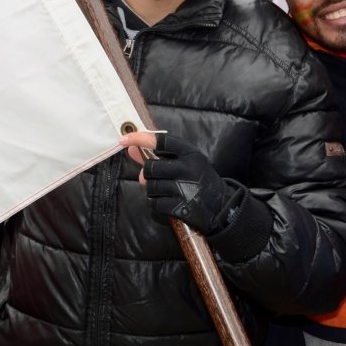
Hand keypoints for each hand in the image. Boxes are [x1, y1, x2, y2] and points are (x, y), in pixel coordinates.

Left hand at [120, 132, 239, 234]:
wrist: (222, 206)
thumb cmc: (201, 181)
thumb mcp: (187, 163)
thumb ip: (160, 156)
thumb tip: (131, 148)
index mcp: (191, 154)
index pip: (161, 141)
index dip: (140, 138)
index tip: (124, 139)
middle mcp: (188, 169)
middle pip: (150, 167)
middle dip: (148, 174)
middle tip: (154, 178)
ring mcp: (184, 188)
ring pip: (150, 186)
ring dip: (153, 190)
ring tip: (165, 191)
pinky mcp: (180, 206)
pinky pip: (155, 203)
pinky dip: (158, 203)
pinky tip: (169, 202)